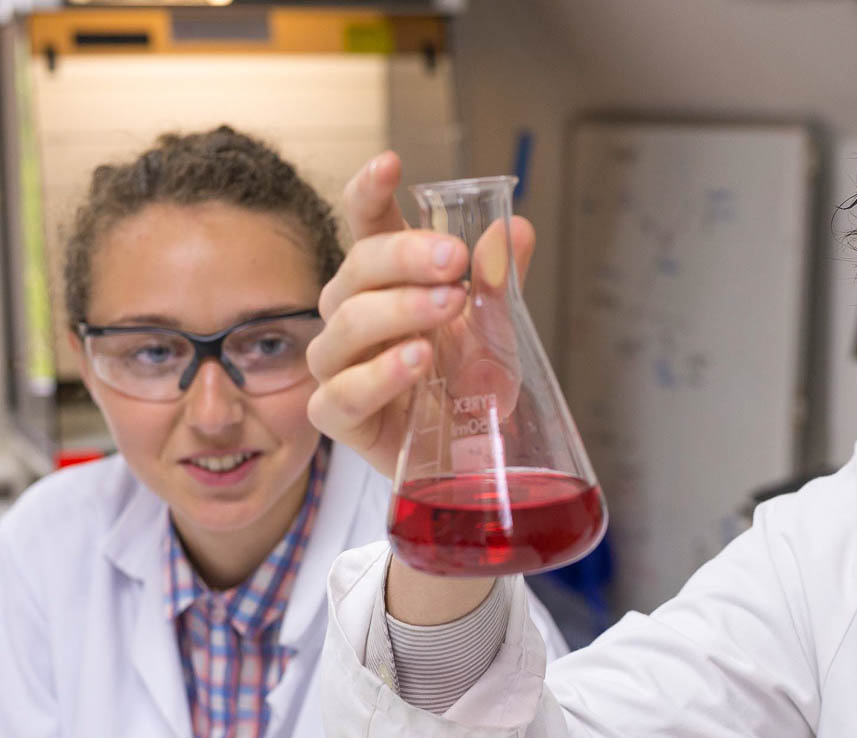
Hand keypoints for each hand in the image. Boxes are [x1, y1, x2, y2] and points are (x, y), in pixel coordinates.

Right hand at [306, 151, 534, 481]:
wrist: (474, 455)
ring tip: (447, 308)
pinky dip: (381, 374)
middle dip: (405, 257)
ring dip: (398, 310)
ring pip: (347, 325)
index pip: (366, 225)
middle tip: (455, 260)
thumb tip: (517, 229)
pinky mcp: (339, 416)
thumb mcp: (497, 330)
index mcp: (387, 282)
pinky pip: (342, 392)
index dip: (370, 192)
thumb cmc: (471, 386)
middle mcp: (353, 316)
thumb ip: (501, 284)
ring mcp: (340, 366)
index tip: (392, 165)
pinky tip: (417, 361)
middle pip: (357, 269)